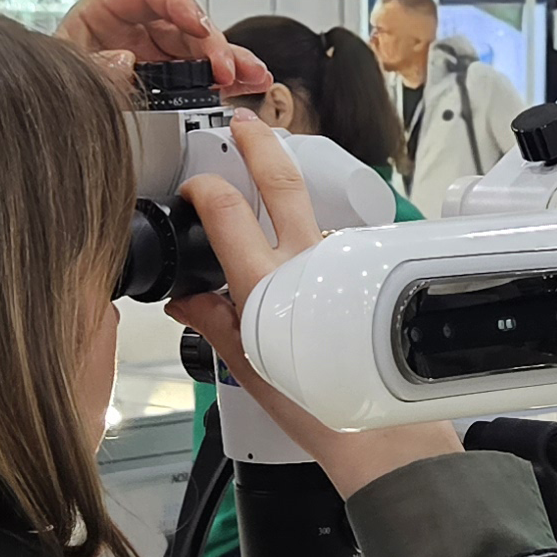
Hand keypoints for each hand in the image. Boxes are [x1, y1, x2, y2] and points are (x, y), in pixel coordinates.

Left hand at [60, 0, 267, 96]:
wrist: (45, 123)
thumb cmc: (46, 90)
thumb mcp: (64, 76)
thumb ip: (93, 69)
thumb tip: (124, 60)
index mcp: (103, 14)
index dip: (179, 5)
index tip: (199, 25)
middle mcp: (132, 31)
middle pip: (183, 24)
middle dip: (212, 43)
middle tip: (227, 67)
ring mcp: (150, 56)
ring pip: (197, 50)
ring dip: (229, 61)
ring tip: (252, 74)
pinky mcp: (163, 82)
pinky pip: (198, 75)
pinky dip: (222, 81)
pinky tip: (243, 84)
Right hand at [167, 114, 458, 499]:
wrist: (373, 433)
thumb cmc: (312, 406)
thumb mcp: (246, 365)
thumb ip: (211, 321)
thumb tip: (183, 299)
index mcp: (265, 282)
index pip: (225, 209)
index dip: (203, 187)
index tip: (193, 187)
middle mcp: (305, 262)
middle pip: (281, 180)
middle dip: (259, 142)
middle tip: (243, 123)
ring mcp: (339, 264)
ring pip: (311, 213)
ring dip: (292, 199)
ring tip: (273, 193)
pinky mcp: (363, 275)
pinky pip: (332, 244)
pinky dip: (314, 241)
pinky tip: (306, 258)